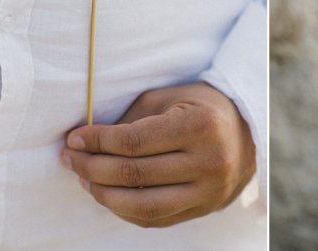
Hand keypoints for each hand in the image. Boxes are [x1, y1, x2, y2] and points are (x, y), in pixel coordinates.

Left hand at [61, 82, 256, 227]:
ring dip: (104, 195)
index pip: (133, 141)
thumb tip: (87, 140)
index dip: (97, 142)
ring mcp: (209, 191)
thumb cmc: (201, 108)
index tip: (74, 139)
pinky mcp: (205, 209)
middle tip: (70, 159)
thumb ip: (132, 119)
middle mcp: (207, 161)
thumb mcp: (169, 99)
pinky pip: (156, 219)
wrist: (247, 132)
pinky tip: (108, 196)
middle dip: (92, 167)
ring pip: (143, 205)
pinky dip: (126, 211)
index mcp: (198, 126)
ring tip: (84, 180)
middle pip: (134, 174)